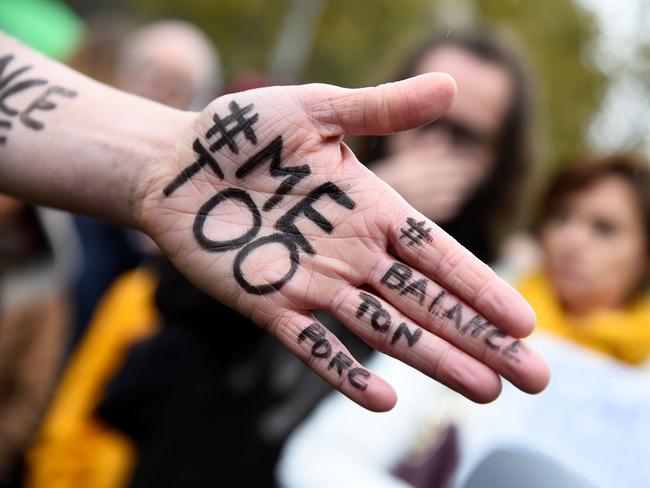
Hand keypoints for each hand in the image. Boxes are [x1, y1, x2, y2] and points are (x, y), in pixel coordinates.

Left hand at [140, 74, 549, 410]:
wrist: (176, 166)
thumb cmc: (243, 133)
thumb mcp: (315, 109)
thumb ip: (379, 108)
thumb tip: (449, 82)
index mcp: (369, 208)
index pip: (437, 254)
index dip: (480, 287)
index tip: (525, 322)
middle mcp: (351, 252)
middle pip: (427, 302)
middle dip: (479, 338)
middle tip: (532, 377)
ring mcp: (313, 282)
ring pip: (385, 328)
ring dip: (434, 359)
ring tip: (483, 391)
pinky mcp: (269, 303)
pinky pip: (314, 344)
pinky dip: (344, 372)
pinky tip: (384, 402)